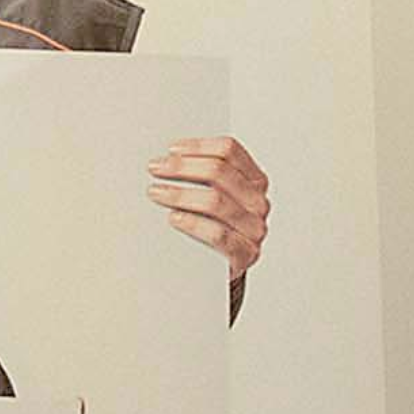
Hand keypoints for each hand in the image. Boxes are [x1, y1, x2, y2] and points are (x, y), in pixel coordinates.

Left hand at [146, 137, 269, 280]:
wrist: (220, 268)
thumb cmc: (213, 224)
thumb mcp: (213, 192)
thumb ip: (200, 172)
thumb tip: (167, 154)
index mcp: (253, 180)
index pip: (229, 150)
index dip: (197, 146)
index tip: (171, 149)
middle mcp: (257, 202)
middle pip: (219, 172)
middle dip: (182, 167)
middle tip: (156, 168)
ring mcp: (254, 228)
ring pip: (215, 201)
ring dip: (180, 194)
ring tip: (156, 193)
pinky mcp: (244, 253)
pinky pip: (218, 234)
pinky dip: (192, 223)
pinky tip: (173, 218)